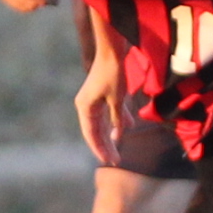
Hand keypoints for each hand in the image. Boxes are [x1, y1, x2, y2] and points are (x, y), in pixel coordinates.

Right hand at [72, 53, 129, 167]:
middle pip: (96, 131)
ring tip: (118, 149)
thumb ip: (118, 117)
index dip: (100, 148)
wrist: (111, 52)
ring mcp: (92, 101)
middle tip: (116, 160)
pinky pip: (107, 112)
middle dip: (106, 145)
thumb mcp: (118, 98)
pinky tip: (127, 127)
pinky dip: (116, 119)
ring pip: (102, 123)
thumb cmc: (114, 74)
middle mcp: (85, 106)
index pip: (92, 134)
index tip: (109, 160)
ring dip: (111, 135)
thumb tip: (119, 134)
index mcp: (85, 108)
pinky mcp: (100, 95)